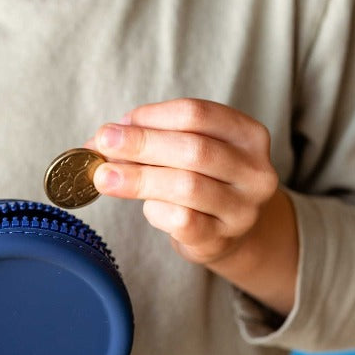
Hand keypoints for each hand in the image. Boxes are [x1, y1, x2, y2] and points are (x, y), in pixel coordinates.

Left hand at [89, 98, 297, 313]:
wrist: (229, 233)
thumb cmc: (202, 182)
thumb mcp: (185, 152)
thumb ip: (151, 140)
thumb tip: (100, 140)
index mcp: (248, 136)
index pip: (197, 114)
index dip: (152, 116)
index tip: (119, 124)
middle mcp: (254, 172)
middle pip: (193, 149)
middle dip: (141, 144)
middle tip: (103, 143)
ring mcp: (241, 209)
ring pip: (187, 186)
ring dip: (138, 178)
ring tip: (103, 177)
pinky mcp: (221, 240)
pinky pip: (183, 221)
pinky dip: (156, 211)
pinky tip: (145, 207)